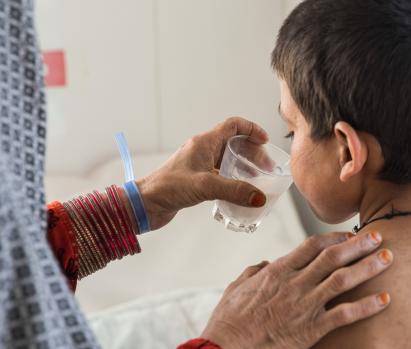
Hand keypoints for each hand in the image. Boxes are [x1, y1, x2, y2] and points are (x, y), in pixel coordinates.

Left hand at [136, 117, 269, 229]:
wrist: (145, 204)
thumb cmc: (168, 187)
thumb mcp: (205, 186)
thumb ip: (234, 190)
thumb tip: (260, 197)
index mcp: (204, 143)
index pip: (232, 125)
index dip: (251, 129)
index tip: (265, 141)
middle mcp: (202, 151)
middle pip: (234, 144)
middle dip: (252, 153)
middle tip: (266, 168)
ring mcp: (199, 166)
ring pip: (228, 161)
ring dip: (244, 168)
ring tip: (258, 181)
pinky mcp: (196, 181)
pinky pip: (221, 176)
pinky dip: (234, 182)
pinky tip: (241, 194)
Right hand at [202, 231, 392, 348]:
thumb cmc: (228, 322)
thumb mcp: (236, 288)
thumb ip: (254, 273)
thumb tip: (266, 264)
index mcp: (277, 272)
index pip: (311, 246)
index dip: (334, 237)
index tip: (349, 234)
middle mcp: (294, 284)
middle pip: (333, 257)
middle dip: (358, 245)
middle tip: (378, 237)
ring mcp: (304, 306)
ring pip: (343, 280)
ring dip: (368, 267)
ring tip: (387, 258)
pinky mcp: (311, 330)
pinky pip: (345, 315)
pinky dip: (367, 306)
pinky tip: (384, 299)